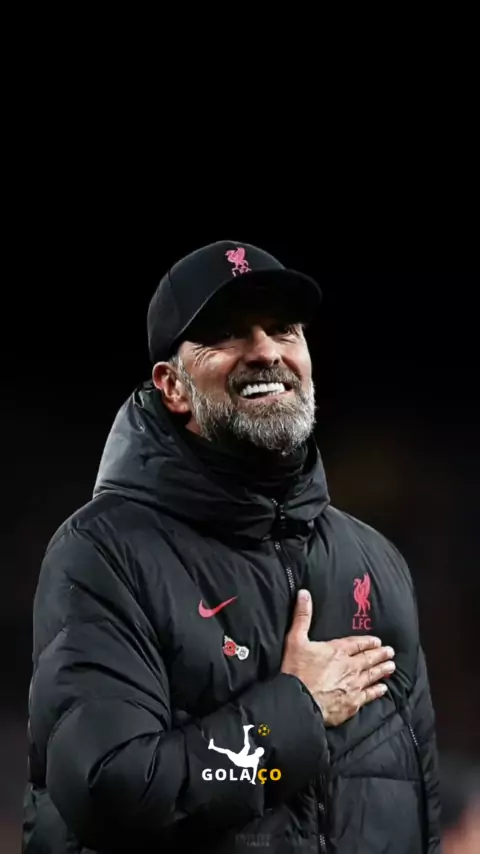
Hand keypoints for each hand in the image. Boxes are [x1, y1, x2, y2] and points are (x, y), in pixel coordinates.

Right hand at [281, 589, 394, 725]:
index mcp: (337, 650)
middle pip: (368, 659)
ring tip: (392, 666)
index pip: (357, 643)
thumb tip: (304, 593)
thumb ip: (302, 616)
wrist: (299, 701)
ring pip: (372, 675)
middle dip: (380, 654)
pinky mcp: (353, 703)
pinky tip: (383, 689)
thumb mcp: (296, 639)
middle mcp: (350, 666)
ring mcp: (353, 685)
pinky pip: (369, 695)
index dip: (368, 642)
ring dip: (382, 670)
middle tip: (391, 652)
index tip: (378, 641)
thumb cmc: (297, 671)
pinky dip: (377, 691)